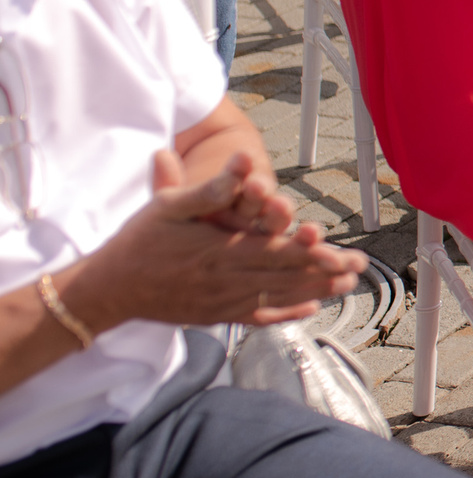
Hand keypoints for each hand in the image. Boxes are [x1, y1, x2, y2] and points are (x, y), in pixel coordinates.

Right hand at [70, 151, 363, 330]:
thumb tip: (243, 160)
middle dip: (325, 272)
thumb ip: (212, 187)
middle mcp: (225, 280)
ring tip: (346, 286)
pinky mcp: (215, 316)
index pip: (275, 253)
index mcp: (219, 251)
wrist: (109, 287)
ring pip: (277, 298)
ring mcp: (221, 302)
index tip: (341, 251)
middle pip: (284, 277)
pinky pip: (257, 317)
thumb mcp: (170, 205)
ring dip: (314, 291)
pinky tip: (310, 307)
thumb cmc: (140, 240)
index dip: (311, 253)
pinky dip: (285, 313)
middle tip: (359, 267)